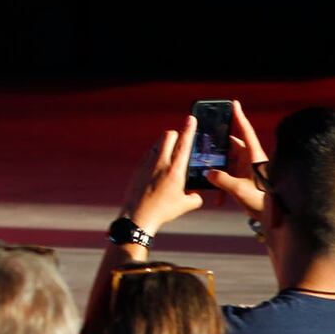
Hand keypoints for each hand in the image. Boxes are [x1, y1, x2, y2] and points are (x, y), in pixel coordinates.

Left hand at [120, 113, 203, 235]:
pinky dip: (156, 154)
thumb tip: (196, 193)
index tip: (191, 118)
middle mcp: (160, 163)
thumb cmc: (163, 211)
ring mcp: (147, 163)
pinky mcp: (138, 167)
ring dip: (165, 144)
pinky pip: (149, 154)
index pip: (184, 144)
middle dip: (176, 134)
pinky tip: (159, 165)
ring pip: (157, 143)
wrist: (138, 215)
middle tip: (181, 140)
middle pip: (168, 136)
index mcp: (175, 170)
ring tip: (171, 154)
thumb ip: (196, 196)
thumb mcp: (185, 205)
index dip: (189, 129)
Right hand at [205, 98, 267, 216]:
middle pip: (232, 145)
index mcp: (254, 157)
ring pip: (228, 162)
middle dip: (218, 145)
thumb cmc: (264, 204)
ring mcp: (247, 171)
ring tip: (204, 171)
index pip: (246, 132)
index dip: (239, 117)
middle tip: (204, 140)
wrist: (276, 223)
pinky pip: (228, 176)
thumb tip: (209, 173)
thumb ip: (223, 180)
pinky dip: (221, 184)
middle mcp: (251, 161)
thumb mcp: (241, 191)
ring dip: (217, 168)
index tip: (234, 103)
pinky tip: (217, 198)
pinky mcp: (244, 181)